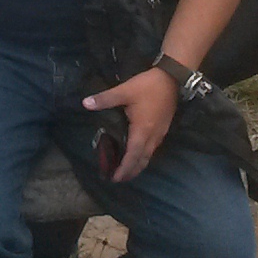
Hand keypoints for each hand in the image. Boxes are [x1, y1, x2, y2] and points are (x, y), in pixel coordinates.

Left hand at [79, 66, 179, 183]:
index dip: (125, 168)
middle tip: (119, 179)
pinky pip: (153, 148)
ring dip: (138, 165)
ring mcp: (160, 133)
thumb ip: (105, 99)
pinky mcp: (163, 129)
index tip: (116, 178)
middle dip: (131, 171)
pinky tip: (138, 153)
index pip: (133, 155)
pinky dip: (144, 156)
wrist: (172, 78)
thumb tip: (85, 103)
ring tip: (127, 170)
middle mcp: (153, 136)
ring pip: (149, 155)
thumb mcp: (124, 91)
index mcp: (142, 130)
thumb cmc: (148, 86)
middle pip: (142, 160)